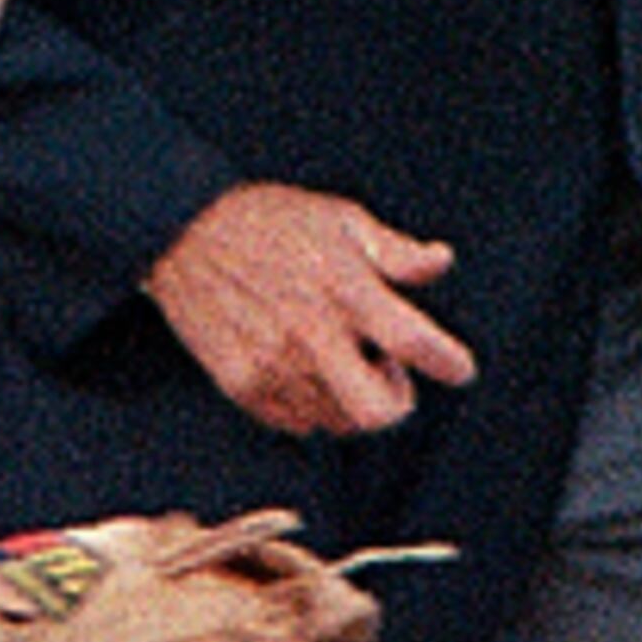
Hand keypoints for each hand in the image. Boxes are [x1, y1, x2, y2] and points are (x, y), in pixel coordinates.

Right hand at [144, 183, 476, 435]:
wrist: (182, 231)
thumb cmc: (267, 221)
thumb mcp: (340, 219)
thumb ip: (395, 252)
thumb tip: (441, 261)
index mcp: (345, 288)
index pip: (414, 342)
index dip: (448, 363)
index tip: (459, 369)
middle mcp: (311, 334)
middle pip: (377, 412)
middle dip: (395, 402)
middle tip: (386, 371)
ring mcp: (274, 365)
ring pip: (338, 421)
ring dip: (349, 398)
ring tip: (334, 356)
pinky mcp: (242, 384)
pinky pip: (296, 421)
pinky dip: (311, 405)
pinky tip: (302, 365)